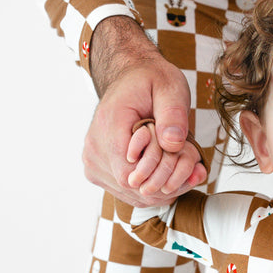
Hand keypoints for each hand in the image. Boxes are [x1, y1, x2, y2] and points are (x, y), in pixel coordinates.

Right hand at [82, 17, 206, 206]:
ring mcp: (93, 163)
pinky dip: (148, 184)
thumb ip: (174, 114)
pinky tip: (159, 166)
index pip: (131, 174)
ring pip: (132, 194)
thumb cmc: (151, 81)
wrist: (131, 77)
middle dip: (163, 178)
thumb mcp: (170, 87)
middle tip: (180, 155)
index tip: (175, 151)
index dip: (159, 171)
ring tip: (167, 156)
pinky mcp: (97, 171)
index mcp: (108, 125)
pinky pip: (127, 192)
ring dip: (157, 183)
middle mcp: (94, 148)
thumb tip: (172, 144)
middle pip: (133, 187)